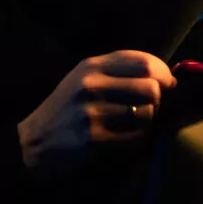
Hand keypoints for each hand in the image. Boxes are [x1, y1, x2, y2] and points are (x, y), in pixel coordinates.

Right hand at [17, 50, 175, 175]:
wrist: (33, 142)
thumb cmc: (66, 110)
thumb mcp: (84, 80)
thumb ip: (119, 73)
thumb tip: (168, 77)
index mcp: (90, 66)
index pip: (143, 62)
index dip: (164, 74)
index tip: (167, 85)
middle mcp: (90, 85)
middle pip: (151, 88)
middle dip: (157, 101)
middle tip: (146, 109)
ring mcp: (91, 112)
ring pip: (148, 114)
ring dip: (147, 124)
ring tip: (131, 126)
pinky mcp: (94, 139)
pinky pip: (137, 138)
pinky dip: (137, 141)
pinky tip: (122, 140)